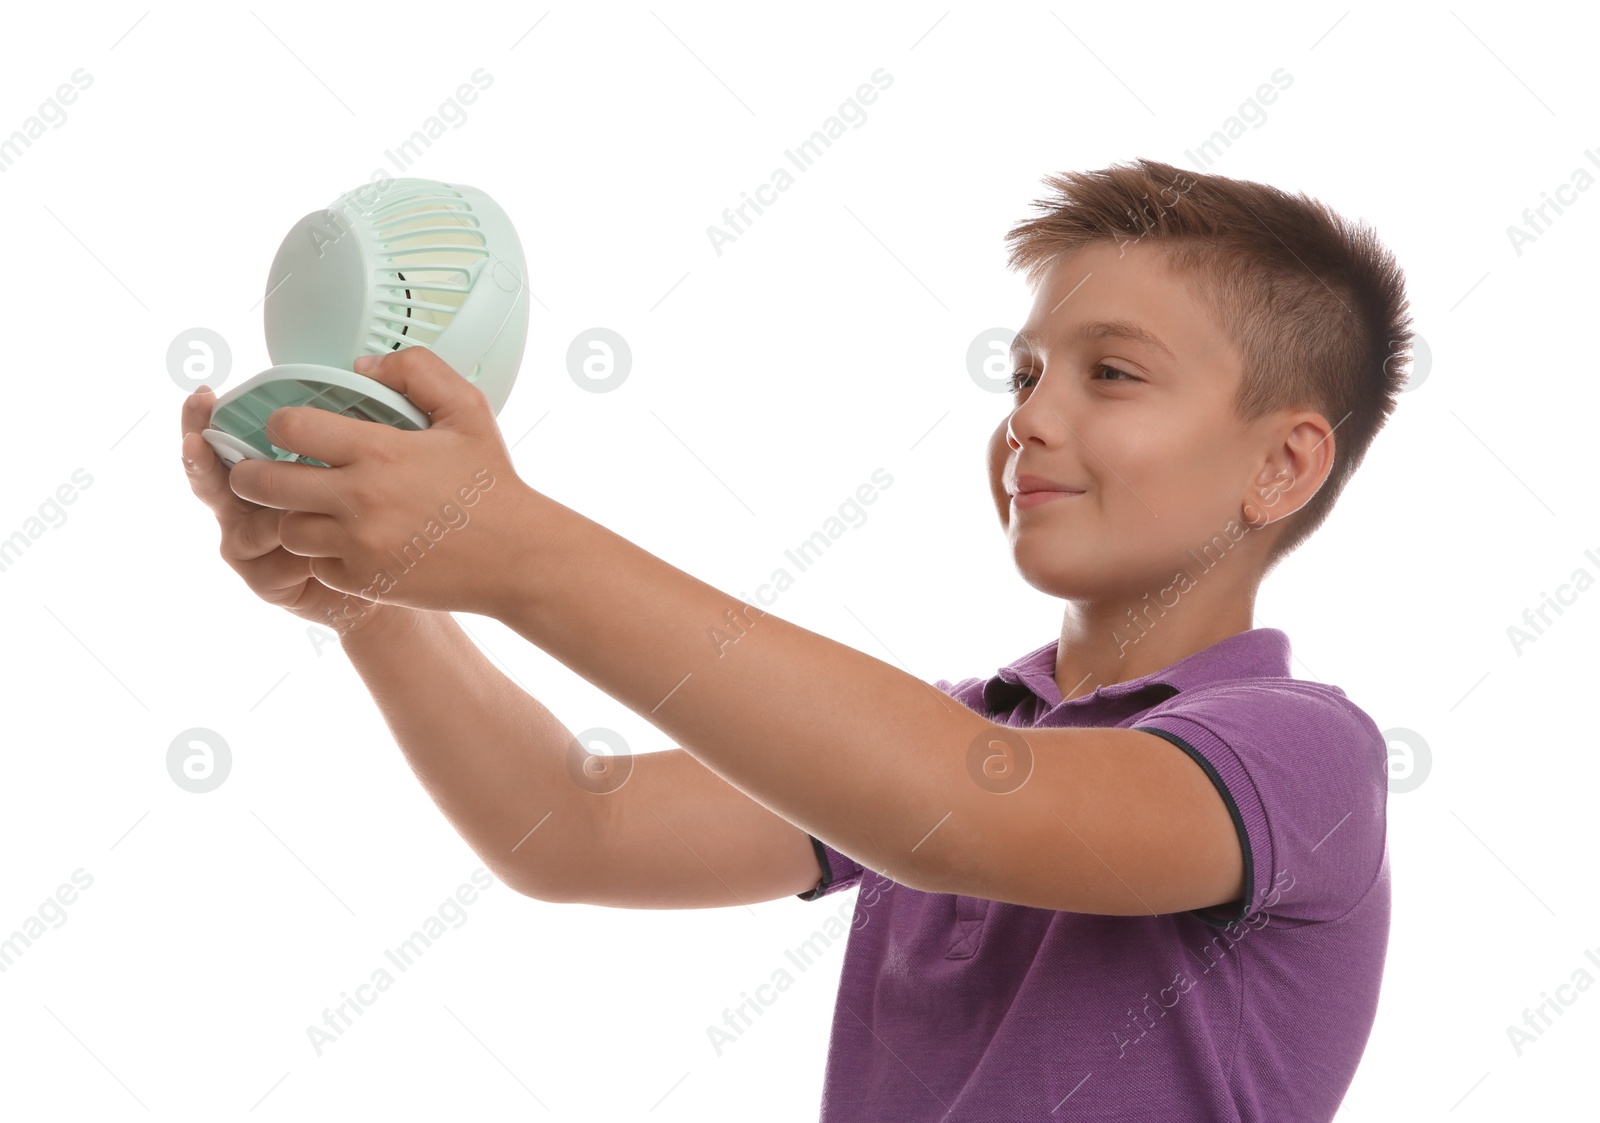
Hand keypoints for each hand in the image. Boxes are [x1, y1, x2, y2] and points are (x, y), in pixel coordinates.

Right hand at [180, 385, 397, 637]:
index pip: (224, 434)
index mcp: (265, 466)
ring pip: (243, 524)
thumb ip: (354, 424)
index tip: (205, 395)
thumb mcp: (364, 464)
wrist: (387, 578)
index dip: (206, 417)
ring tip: (301, 516)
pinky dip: (294, 558)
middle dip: (201, 458)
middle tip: (199, 442)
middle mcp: (247, 502)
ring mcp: (250, 543)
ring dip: (273, 518)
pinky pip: (269, 564)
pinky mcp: (264, 579)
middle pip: (210, 476)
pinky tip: (316, 558)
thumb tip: (361, 370)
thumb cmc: (371, 517)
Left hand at [221, 347, 531, 616]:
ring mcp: (359, 545)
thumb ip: (416, 370)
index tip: (288, 429)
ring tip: (311, 509)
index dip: (280, 423)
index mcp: (378, 450)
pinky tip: (348, 542)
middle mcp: (360, 499)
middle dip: (252, 474)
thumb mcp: (468, 409)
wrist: (517, 556)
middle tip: (259, 471)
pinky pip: (316, 566)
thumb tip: (362, 366)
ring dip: (292, 517)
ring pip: (286, 529)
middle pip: (264, 483)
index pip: (289, 426)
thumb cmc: (491, 482)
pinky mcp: (364, 580)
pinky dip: (325, 555)